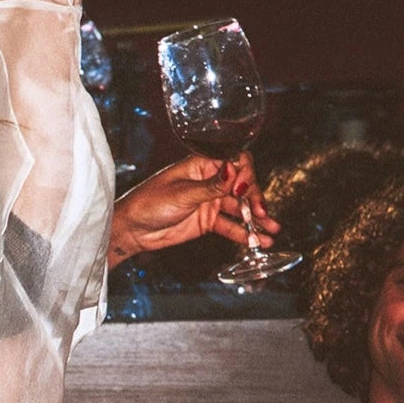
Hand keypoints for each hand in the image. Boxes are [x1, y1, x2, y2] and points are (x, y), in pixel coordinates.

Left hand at [108, 153, 279, 267]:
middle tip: (260, 212)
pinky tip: (261, 241)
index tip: (245, 188)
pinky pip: (232, 227)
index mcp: (202, 165)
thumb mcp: (181, 194)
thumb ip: (211, 186)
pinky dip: (245, 234)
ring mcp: (210, 202)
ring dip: (257, 218)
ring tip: (272, 229)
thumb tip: (234, 170)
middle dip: (255, 198)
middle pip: (242, 185)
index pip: (235, 161)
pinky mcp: (208, 222)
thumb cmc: (148, 203)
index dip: (245, 173)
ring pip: (240, 208)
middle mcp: (210, 181)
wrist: (132, 230)